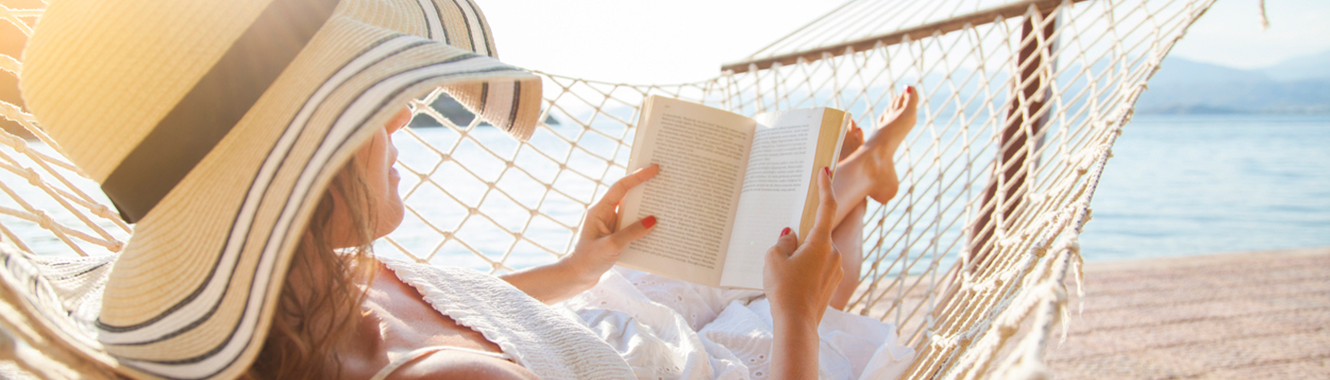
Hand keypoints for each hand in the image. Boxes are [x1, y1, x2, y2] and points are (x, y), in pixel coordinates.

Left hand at [559, 164, 659, 288]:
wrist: (576, 277)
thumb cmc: (588, 261)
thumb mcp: (612, 246)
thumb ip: (632, 233)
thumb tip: (653, 220)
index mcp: (599, 210)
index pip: (621, 187)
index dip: (638, 176)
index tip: (654, 168)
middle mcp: (604, 214)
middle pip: (627, 195)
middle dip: (645, 188)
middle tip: (664, 180)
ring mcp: (610, 224)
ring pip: (632, 211)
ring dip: (646, 209)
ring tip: (665, 203)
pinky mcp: (615, 235)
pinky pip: (632, 225)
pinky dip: (644, 225)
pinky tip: (657, 229)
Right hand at [763, 167, 842, 326]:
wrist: (798, 324)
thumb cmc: (785, 290)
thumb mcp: (774, 259)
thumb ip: (783, 242)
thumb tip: (790, 235)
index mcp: (821, 243)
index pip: (827, 207)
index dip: (825, 187)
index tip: (825, 170)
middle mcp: (833, 254)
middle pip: (817, 234)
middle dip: (801, 235)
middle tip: (783, 243)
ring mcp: (835, 270)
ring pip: (817, 253)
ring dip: (802, 255)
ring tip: (782, 270)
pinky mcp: (832, 285)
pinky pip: (818, 268)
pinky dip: (805, 268)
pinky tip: (790, 281)